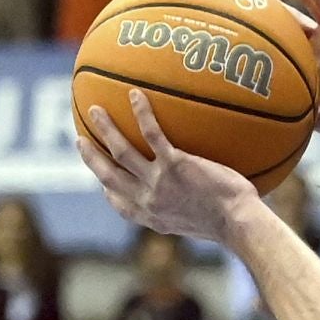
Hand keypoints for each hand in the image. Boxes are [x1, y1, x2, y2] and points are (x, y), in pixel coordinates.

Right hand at [77, 92, 257, 245]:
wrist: (239, 223)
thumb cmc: (233, 224)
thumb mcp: (203, 225)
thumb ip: (190, 211)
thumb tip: (198, 199)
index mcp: (154, 218)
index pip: (121, 205)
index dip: (108, 191)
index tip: (102, 182)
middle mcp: (149, 201)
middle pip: (108, 175)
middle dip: (91, 157)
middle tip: (81, 140)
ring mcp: (158, 182)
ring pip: (121, 151)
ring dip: (105, 129)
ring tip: (95, 109)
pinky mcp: (174, 165)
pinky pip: (152, 133)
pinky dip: (142, 113)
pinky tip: (136, 94)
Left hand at [271, 0, 319, 140]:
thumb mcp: (319, 119)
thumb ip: (296, 115)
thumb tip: (266, 125)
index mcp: (310, 65)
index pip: (280, 43)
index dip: (260, 32)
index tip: (237, 22)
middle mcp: (319, 46)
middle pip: (288, 18)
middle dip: (269, 4)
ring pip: (306, 3)